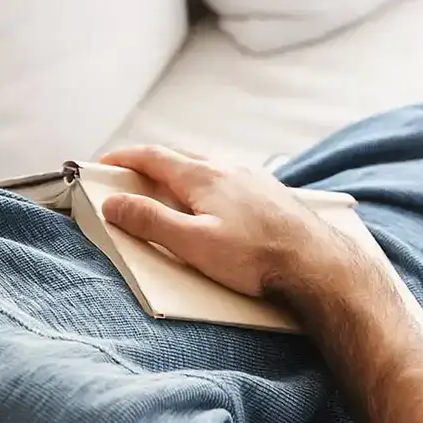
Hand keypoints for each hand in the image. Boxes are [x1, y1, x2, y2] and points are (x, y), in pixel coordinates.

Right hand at [97, 145, 344, 296]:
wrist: (319, 267)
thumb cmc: (255, 258)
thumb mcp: (192, 244)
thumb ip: (150, 221)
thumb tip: (114, 203)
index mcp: (203, 177)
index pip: (153, 156)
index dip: (124, 158)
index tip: (104, 162)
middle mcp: (228, 169)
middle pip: (180, 155)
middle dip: (150, 162)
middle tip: (130, 175)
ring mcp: (253, 179)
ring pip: (207, 165)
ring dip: (180, 171)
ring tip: (167, 188)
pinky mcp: (271, 194)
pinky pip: (229, 178)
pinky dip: (207, 182)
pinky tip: (213, 202)